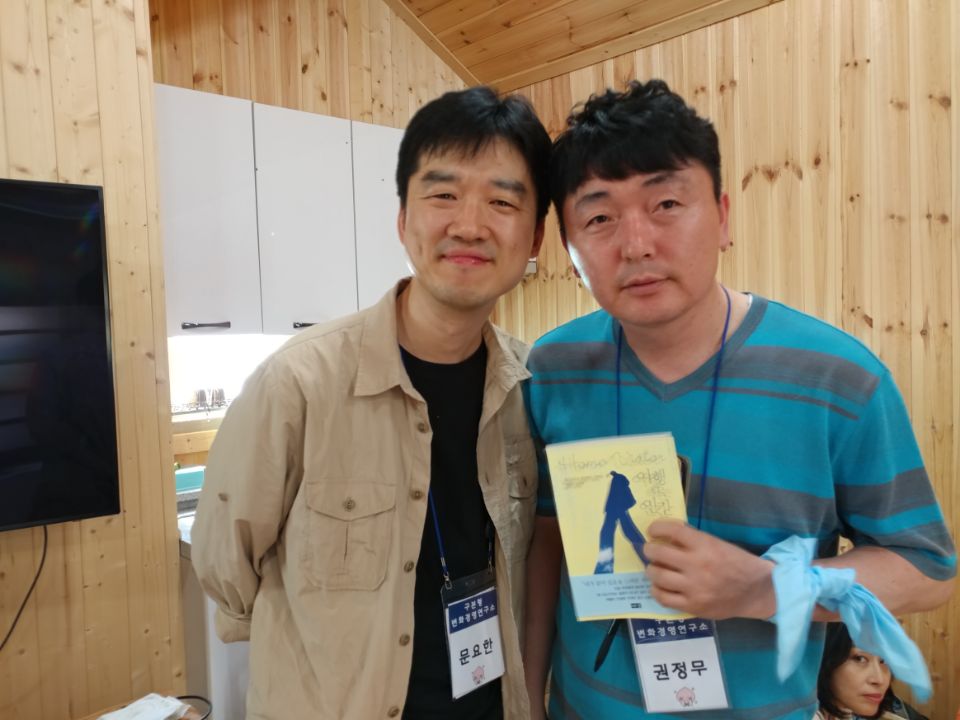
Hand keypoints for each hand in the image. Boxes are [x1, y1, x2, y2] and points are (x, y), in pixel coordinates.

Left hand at [643, 519, 774, 619]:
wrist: (756, 591)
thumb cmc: (736, 563)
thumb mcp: (717, 543)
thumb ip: (693, 540)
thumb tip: (666, 534)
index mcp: (705, 545)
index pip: (672, 530)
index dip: (656, 528)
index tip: (652, 531)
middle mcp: (697, 565)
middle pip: (658, 553)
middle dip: (649, 550)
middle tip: (650, 550)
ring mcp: (694, 588)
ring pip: (657, 576)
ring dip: (651, 570)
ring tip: (655, 569)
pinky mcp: (693, 606)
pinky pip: (664, 598)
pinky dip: (656, 590)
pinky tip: (659, 587)